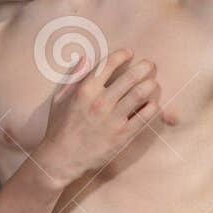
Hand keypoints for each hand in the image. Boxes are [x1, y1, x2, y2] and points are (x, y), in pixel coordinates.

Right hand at [37, 46, 175, 185]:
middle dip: (143, 67)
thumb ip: (74, 77)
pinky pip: (144, 117)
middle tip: (149, 64)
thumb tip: (86, 58)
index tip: (130, 53)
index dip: (122, 55)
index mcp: (85, 90)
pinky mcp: (123, 135)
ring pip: (140, 94)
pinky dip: (152, 107)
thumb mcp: (59, 99)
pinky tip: (153, 104)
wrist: (62, 159)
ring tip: (153, 83)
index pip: (108, 64)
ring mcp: (113, 119)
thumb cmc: (59, 128)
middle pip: (130, 77)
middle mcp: (101, 102)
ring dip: (150, 85)